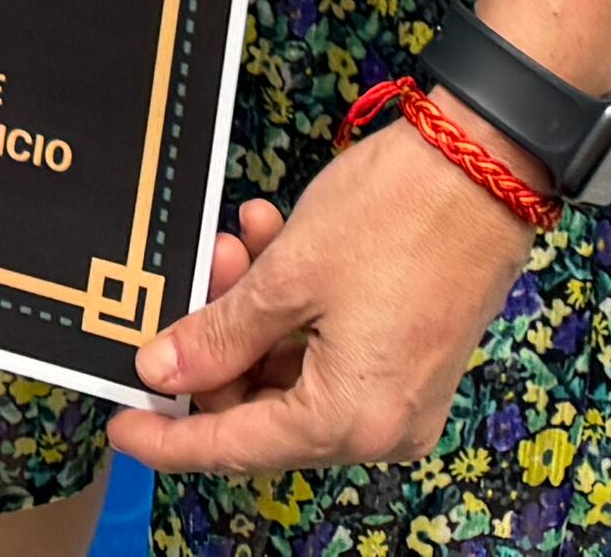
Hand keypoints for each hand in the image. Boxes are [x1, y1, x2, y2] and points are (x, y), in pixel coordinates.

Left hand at [108, 122, 540, 479]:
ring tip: (241, 237)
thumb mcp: (288, 275)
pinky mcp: (412, 358)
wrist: (489, 164)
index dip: (171, 436)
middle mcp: (381, 427)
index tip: (122, 423)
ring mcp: (402, 394)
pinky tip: (273, 240)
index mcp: (351, 421)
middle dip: (219, 342)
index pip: (236, 445)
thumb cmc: (394, 217)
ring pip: (292, 373)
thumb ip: (220, 335)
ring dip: (254, 313)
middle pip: (264, 409)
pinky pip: (330, 352)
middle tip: (202, 269)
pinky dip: (295, 309)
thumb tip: (161, 372)